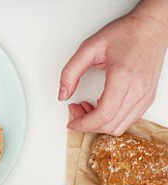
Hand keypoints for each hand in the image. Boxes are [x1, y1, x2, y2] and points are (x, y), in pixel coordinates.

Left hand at [60, 3, 167, 134]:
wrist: (152, 27)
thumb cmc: (127, 33)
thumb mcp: (90, 47)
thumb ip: (71, 72)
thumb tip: (63, 95)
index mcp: (123, 77)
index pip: (103, 115)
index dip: (83, 124)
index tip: (71, 122)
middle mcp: (138, 89)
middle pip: (110, 125)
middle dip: (87, 124)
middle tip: (76, 109)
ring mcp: (145, 95)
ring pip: (119, 127)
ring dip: (99, 124)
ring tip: (87, 108)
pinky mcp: (148, 97)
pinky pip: (128, 120)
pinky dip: (111, 120)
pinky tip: (102, 106)